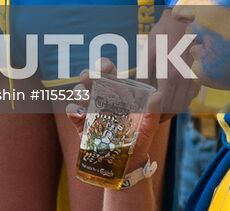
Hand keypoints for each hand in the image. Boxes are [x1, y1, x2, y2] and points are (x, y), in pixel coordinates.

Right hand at [65, 60, 170, 187]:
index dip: (104, 66)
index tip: (104, 68)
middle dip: (87, 75)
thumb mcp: (148, 128)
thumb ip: (152, 113)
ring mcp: (90, 110)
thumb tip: (158, 96)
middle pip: (90, 79)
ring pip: (79, 93)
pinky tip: (79, 113)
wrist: (126, 164)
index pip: (109, 73)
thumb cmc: (138, 142)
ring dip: (79, 91)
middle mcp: (101, 98)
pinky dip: (72, 109)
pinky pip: (71, 111)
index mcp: (117, 94)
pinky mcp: (81, 124)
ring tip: (85, 98)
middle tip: (89, 78)